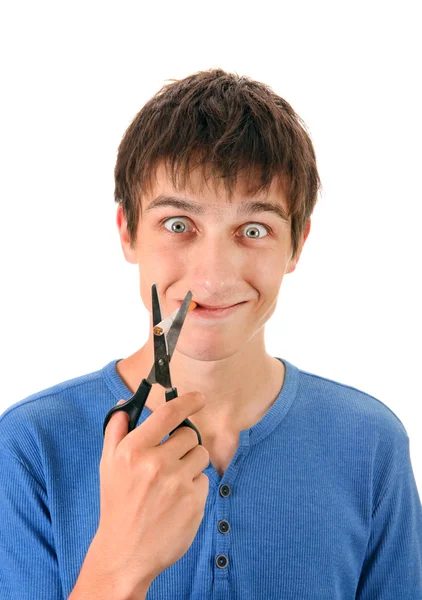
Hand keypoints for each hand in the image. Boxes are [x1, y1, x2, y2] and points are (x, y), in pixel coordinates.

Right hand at [96, 392, 209, 595]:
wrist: (125, 553)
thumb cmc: (117, 504)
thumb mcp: (107, 465)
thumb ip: (116, 431)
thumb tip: (126, 404)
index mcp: (133, 450)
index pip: (168, 414)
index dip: (188, 401)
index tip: (199, 398)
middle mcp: (156, 464)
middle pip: (190, 434)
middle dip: (183, 443)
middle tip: (170, 460)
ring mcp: (177, 484)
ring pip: (200, 455)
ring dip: (190, 464)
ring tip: (172, 483)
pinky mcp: (194, 502)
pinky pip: (204, 480)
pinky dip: (194, 487)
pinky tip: (177, 501)